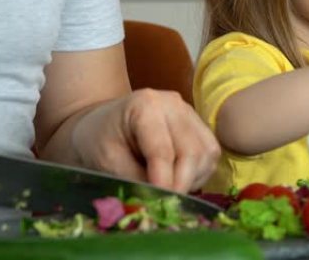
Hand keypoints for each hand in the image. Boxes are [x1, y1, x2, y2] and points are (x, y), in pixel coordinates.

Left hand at [71, 89, 219, 192]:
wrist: (101, 122)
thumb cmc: (98, 140)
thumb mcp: (106, 161)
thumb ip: (135, 180)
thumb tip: (160, 201)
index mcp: (146, 105)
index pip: (163, 150)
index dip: (164, 181)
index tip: (160, 204)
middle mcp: (175, 104)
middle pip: (192, 151)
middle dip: (181, 183)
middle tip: (167, 205)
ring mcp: (190, 114)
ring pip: (207, 154)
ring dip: (192, 179)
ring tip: (170, 190)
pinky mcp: (199, 126)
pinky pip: (210, 155)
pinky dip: (198, 173)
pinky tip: (178, 179)